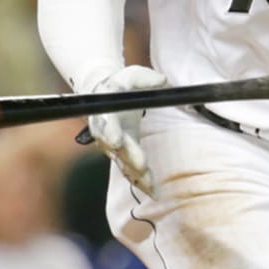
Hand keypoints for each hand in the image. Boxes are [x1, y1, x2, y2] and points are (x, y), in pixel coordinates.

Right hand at [88, 65, 166, 195]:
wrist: (105, 97)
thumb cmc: (121, 85)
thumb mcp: (132, 75)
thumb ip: (147, 78)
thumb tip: (163, 80)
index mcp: (106, 114)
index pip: (107, 125)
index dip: (111, 133)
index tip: (117, 140)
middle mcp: (106, 134)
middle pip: (117, 150)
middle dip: (129, 159)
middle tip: (142, 167)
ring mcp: (113, 148)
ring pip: (124, 165)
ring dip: (138, 177)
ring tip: (153, 190)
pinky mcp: (122, 156)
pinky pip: (130, 171)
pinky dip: (142, 183)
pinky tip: (155, 193)